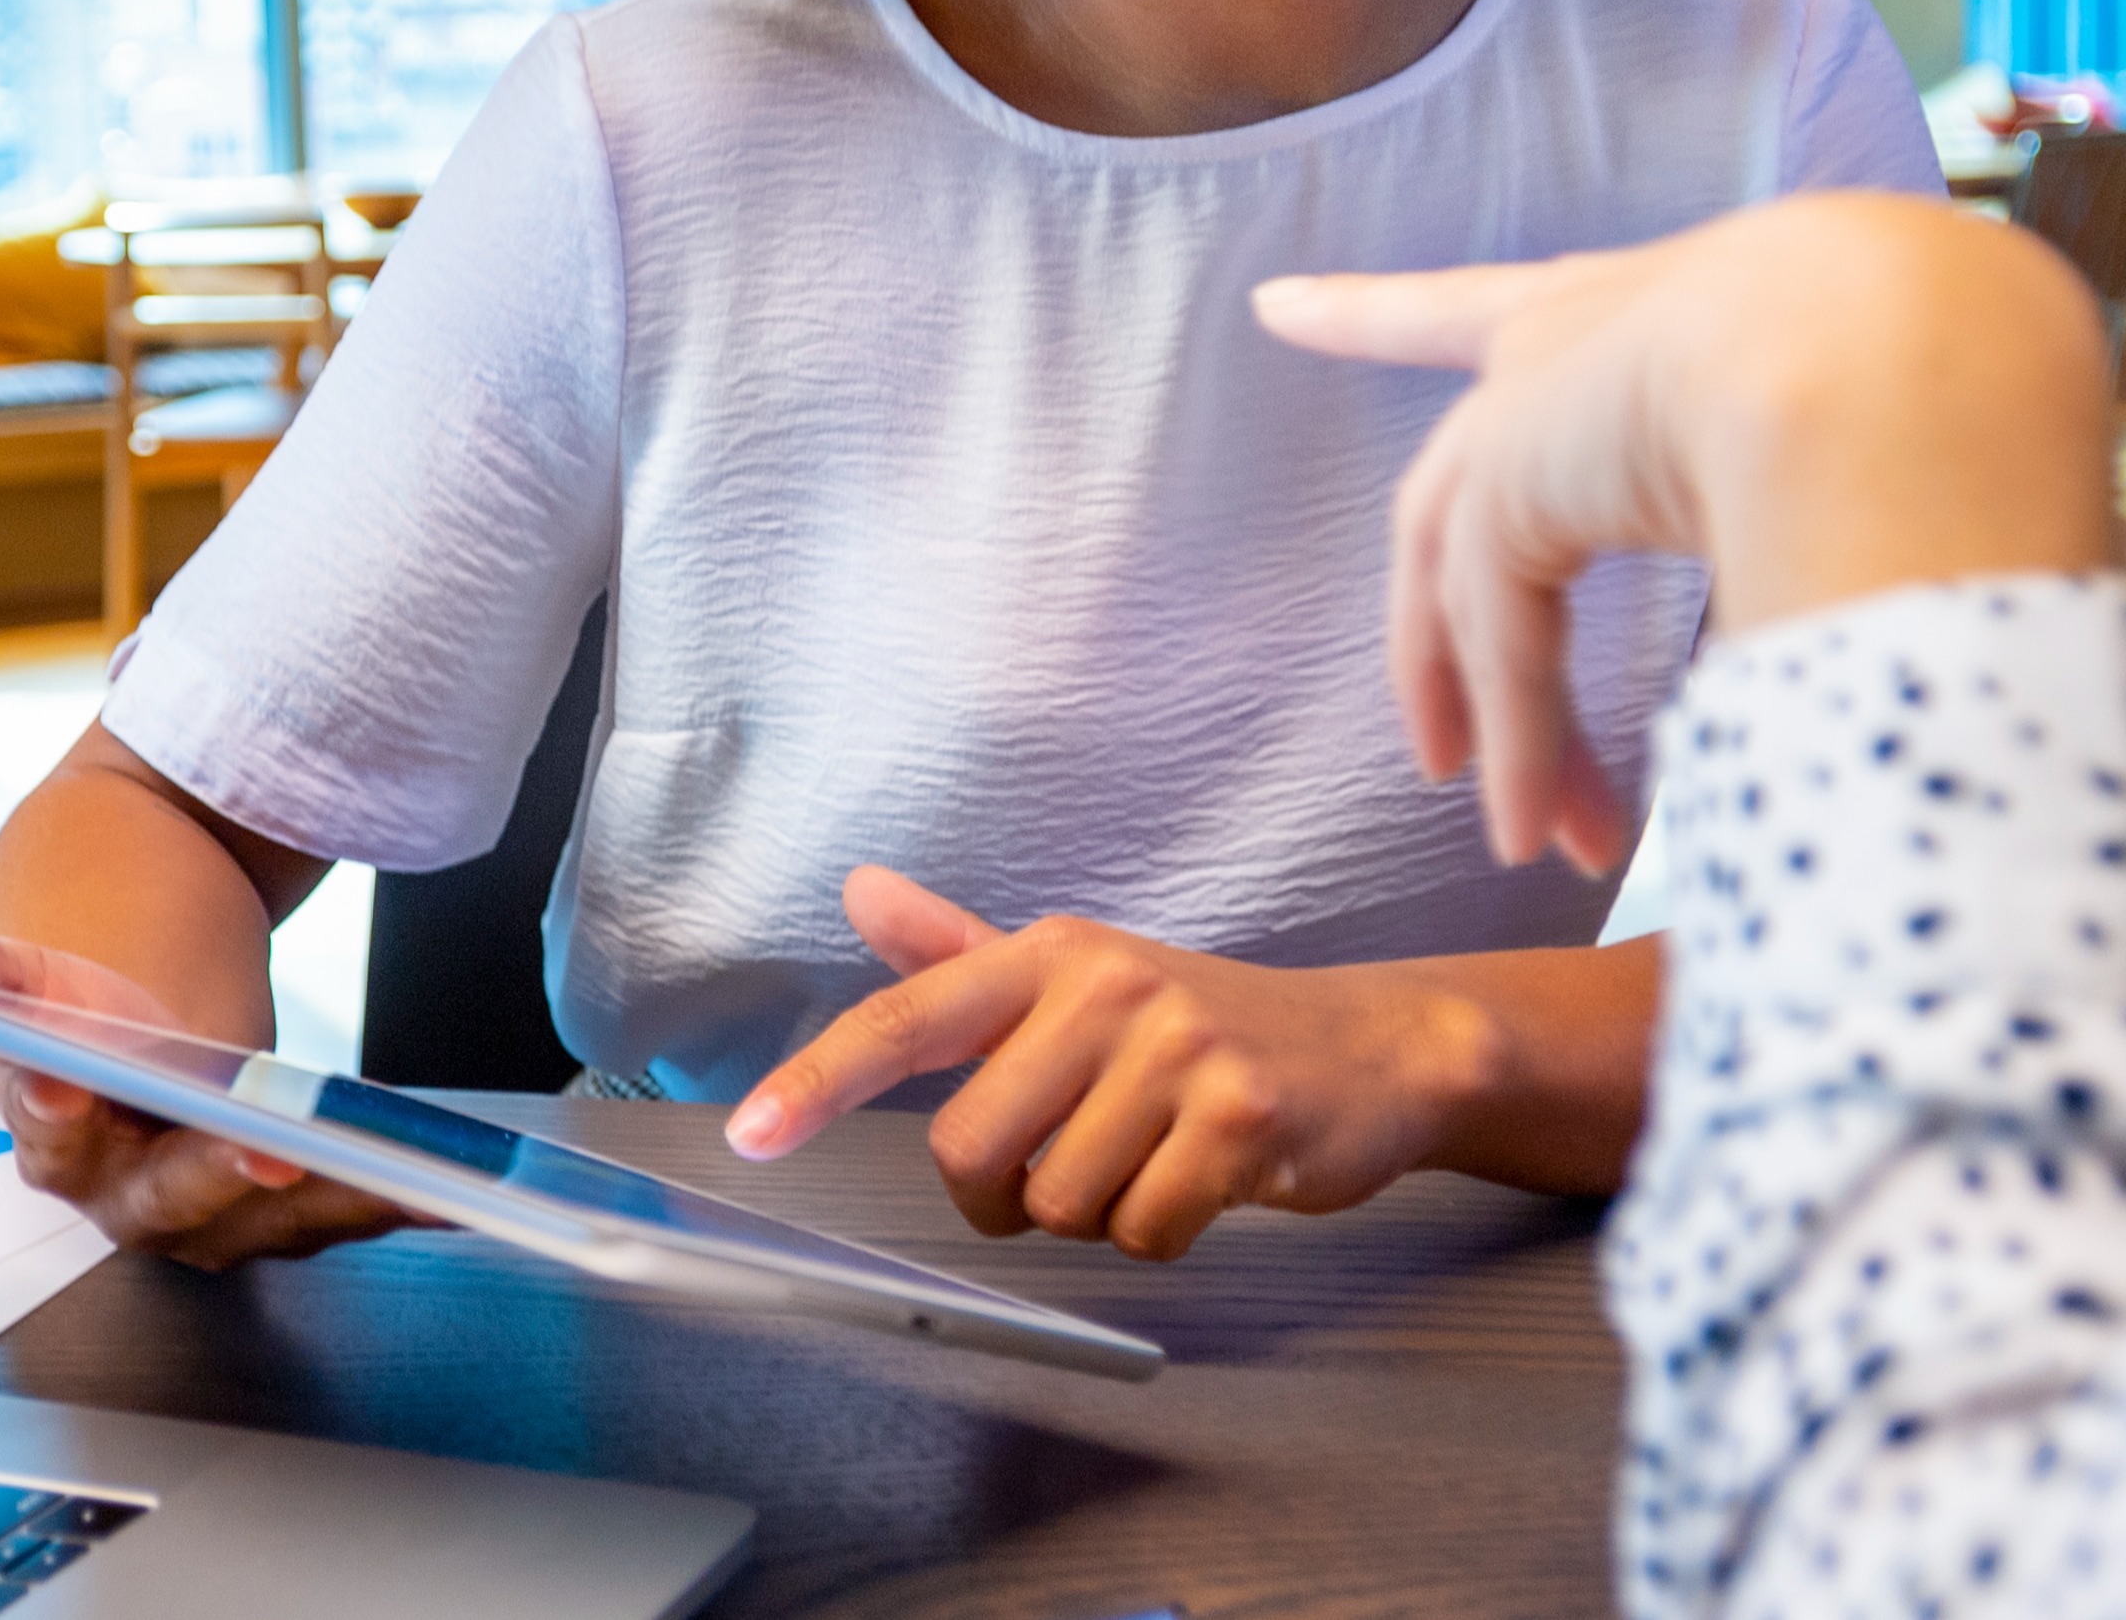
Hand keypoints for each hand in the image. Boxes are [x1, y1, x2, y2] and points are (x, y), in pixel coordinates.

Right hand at [0, 894, 421, 1268]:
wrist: (134, 964)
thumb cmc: (78, 966)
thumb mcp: (28, 951)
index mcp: (54, 1139)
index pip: (58, 1140)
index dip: (70, 1117)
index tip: (82, 1086)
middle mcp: (122, 1195)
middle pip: (174, 1197)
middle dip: (222, 1171)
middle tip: (274, 1143)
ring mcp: (202, 1208)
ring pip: (268, 1220)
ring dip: (336, 1204)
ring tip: (401, 1176)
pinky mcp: (272, 1201)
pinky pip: (329, 1214)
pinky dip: (385, 1201)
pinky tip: (451, 1190)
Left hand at [722, 866, 1505, 1260]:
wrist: (1375, 1048)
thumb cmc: (1206, 1024)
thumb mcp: (1082, 978)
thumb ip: (962, 954)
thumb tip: (860, 893)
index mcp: (1049, 956)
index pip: (908, 1019)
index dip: (819, 1081)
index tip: (750, 1134)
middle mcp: (1106, 988)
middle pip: (975, 1149)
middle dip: (1008, 1194)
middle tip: (1071, 1167)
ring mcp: (1178, 1049)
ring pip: (1060, 1203)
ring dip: (1098, 1213)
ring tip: (1158, 1157)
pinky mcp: (1241, 1116)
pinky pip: (1143, 1231)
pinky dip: (1165, 1233)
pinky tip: (1206, 1181)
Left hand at [1253, 192, 2124, 874]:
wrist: (1912, 340)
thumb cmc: (1942, 370)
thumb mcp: (1868, 434)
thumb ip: (1824, 507)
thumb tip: (1869, 612)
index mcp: (1661, 301)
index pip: (1487, 309)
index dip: (1379, 316)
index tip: (1275, 308)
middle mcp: (1574, 339)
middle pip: (1455, 486)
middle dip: (1446, 638)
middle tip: (1441, 744)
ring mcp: (1529, 406)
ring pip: (1477, 588)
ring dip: (1510, 726)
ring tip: (1539, 843)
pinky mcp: (1510, 485)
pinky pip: (1503, 640)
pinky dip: (1526, 744)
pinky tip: (1541, 837)